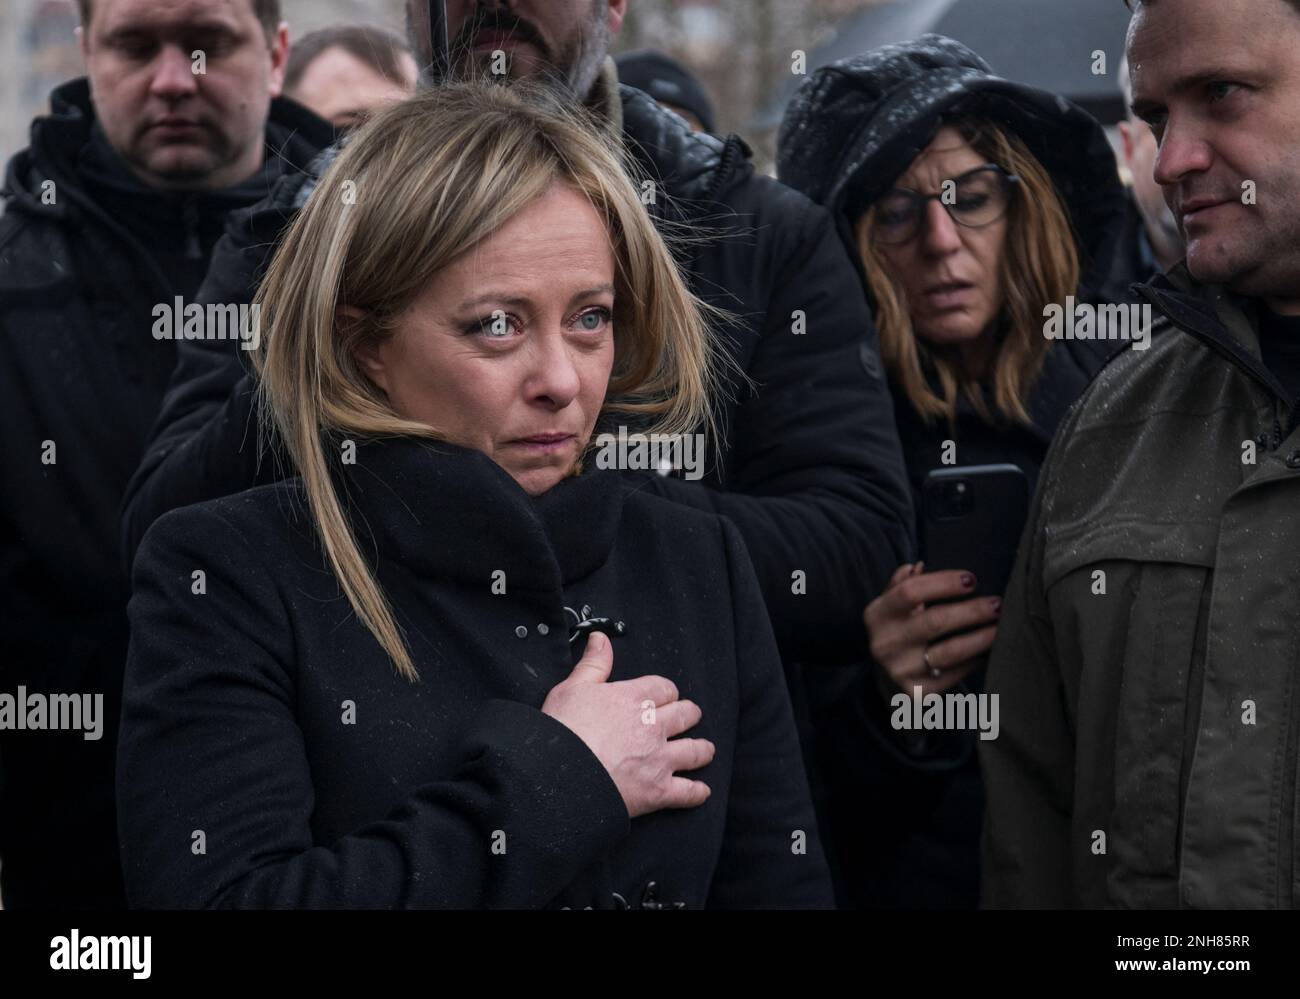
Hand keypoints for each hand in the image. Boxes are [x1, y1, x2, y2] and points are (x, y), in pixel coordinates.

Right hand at [541, 632, 713, 817]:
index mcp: (634, 699)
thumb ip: (594, 663)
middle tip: (690, 716)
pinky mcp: (658, 791)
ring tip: (705, 750)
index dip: (667, 691)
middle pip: (686, 715)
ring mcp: (659, 759)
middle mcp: (653, 727)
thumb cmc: (563, 732)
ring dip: (702, 750)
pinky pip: (688, 792)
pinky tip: (701, 791)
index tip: (666, 695)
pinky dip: (697, 792)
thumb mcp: (573, 687)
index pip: (664, 688)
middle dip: (689, 714)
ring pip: (694, 751)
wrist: (560, 775)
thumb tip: (601, 639)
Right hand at [863, 561, 1000, 696]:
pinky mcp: (918, 693)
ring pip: (950, 651)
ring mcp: (900, 670)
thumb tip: (918, 566)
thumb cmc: (897, 633)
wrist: (886, 682)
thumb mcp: (891, 607)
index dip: (944, 583)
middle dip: (972, 611)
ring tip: (1001, 627)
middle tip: (997, 604)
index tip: (971, 579)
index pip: (910, 592)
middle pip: (935, 621)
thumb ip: (901, 585)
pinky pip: (956, 673)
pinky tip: (989, 650)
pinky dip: (976, 660)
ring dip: (981, 637)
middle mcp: (885, 644)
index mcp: (877, 615)